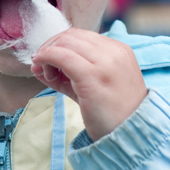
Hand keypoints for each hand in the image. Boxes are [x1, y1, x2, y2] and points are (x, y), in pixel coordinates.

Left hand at [31, 28, 147, 141]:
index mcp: (118, 50)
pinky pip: (62, 56)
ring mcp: (105, 62)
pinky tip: (41, 69)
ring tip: (44, 73)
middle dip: (50, 46)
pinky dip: (46, 58)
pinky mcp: (92, 75)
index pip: (81, 35)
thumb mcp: (93, 86)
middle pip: (71, 35)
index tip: (47, 59)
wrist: (131, 134)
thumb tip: (38, 62)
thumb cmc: (111, 114)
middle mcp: (113, 51)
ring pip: (65, 42)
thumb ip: (68, 72)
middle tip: (40, 65)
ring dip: (47, 53)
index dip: (59, 44)